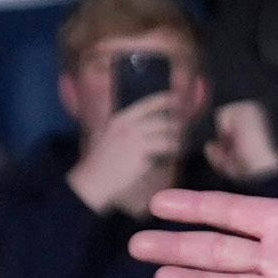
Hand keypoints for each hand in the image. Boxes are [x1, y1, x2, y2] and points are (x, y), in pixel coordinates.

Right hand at [70, 96, 187, 214]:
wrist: (93, 180)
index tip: (177, 97)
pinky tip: (176, 153)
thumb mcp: (109, 137)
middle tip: (183, 127)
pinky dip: (173, 149)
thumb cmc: (101, 163)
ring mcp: (134, 138)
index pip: (146, 104)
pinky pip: (165, 146)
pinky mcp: (141, 151)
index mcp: (119, 120)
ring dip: (176, 138)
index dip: (164, 99)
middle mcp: (127, 125)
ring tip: (181, 143)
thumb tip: (147, 126)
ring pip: (165, 132)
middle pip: (160, 119)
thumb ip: (126, 129)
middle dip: (175, 123)